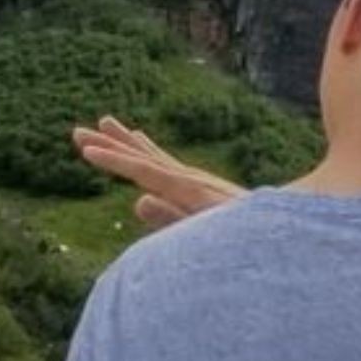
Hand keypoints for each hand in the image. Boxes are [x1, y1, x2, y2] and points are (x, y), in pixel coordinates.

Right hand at [72, 117, 246, 231]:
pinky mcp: (200, 183)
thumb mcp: (206, 233)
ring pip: (151, 154)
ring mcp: (196, 178)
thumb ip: (172, 219)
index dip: (114, 161)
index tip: (86, 150)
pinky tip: (140, 137)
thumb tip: (138, 200)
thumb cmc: (244, 239)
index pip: (143, 171)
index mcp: (189, 189)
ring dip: (126, 139)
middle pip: (142, 156)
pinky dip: (147, 148)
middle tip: (78, 130)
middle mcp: (191, 178)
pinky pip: (164, 161)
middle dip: (111, 144)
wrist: (282, 230)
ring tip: (105, 121)